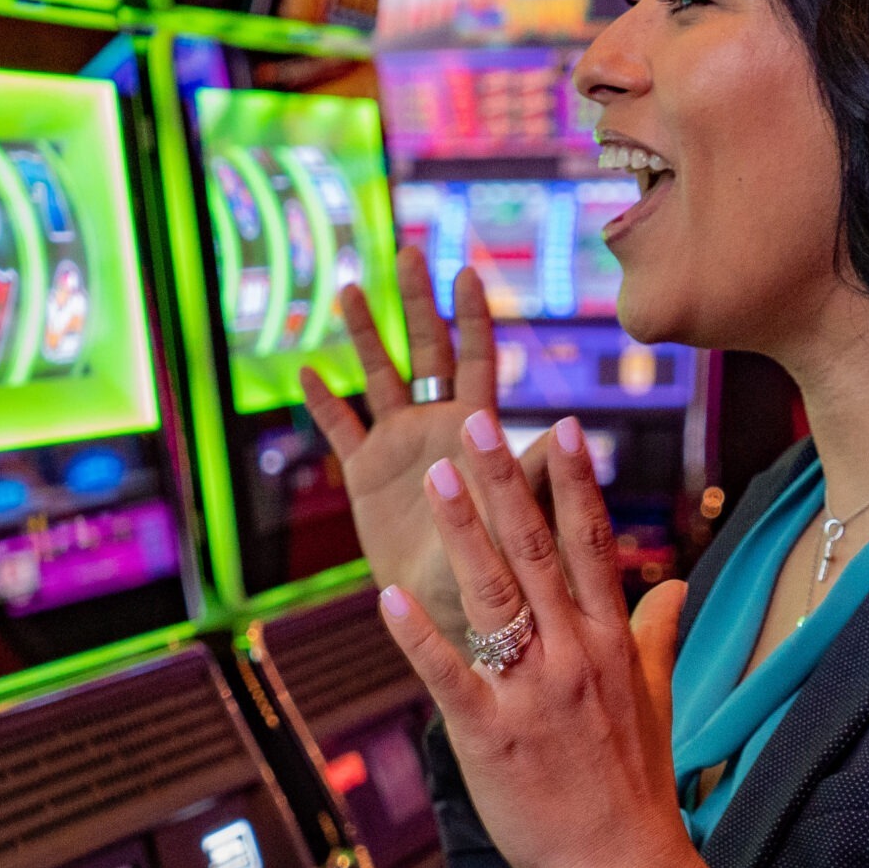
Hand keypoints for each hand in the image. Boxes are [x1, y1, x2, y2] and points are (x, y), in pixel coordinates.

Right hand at [303, 250, 562, 648]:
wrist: (463, 617)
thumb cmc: (506, 576)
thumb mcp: (519, 522)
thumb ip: (533, 476)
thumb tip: (563, 430)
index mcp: (479, 430)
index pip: (477, 360)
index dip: (472, 317)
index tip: (466, 270)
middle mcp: (439, 426)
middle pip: (426, 349)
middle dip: (417, 301)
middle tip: (408, 250)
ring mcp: (400, 447)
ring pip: (378, 376)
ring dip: (364, 334)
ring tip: (349, 288)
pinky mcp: (365, 476)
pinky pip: (341, 430)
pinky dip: (323, 402)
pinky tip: (305, 370)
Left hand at [378, 407, 730, 867]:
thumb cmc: (636, 787)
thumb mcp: (657, 698)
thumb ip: (657, 632)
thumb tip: (677, 582)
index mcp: (612, 643)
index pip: (593, 545)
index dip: (575, 482)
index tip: (562, 426)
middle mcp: (576, 656)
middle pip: (537, 552)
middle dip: (507, 483)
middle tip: (479, 423)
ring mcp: (534, 694)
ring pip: (496, 597)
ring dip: (464, 533)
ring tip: (438, 478)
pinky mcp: (492, 736)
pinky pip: (449, 676)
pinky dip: (419, 636)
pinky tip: (389, 598)